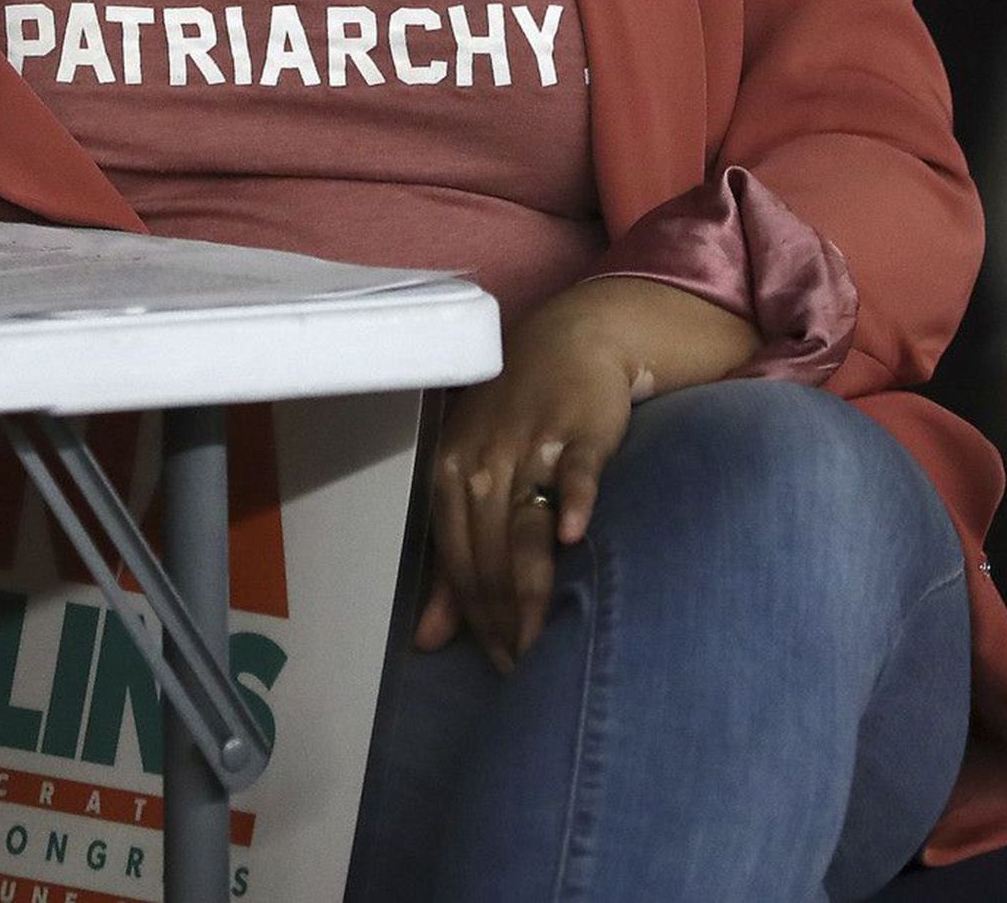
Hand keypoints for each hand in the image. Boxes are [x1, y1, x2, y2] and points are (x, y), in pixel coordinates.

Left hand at [414, 278, 759, 670]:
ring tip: (541, 639)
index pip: (457, 561)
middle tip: (524, 667)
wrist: (572, 340)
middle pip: (487, 553)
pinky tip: (575, 538)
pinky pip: (574, 470)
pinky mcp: (578, 430)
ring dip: (530, 587)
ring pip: (522, 526)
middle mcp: (482, 460)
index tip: (497, 661)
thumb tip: (428, 641)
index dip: (473, 618)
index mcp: (450, 473)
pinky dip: (573, 501)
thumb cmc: (519, 418)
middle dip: (501, 616)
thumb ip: (455, 560)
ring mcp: (530, 443)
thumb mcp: (477, 477)